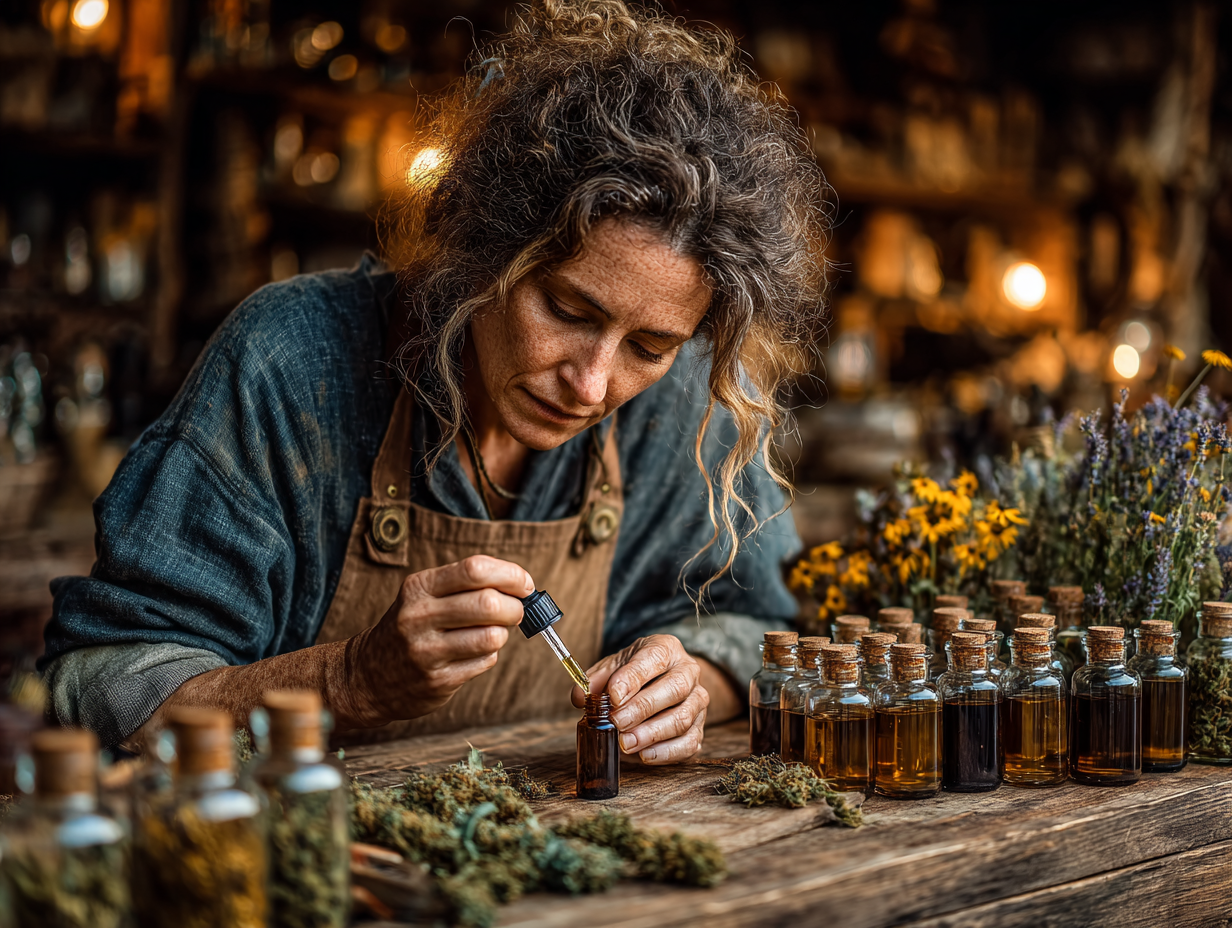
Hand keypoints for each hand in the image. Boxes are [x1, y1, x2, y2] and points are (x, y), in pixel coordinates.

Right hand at [345, 555, 533, 726]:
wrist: (368, 675)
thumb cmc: (412, 626)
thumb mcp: (426, 595)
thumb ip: (467, 585)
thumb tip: (522, 586)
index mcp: (420, 587)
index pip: (475, 569)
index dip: (510, 574)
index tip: (524, 584)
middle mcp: (419, 616)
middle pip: (488, 602)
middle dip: (514, 607)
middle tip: (515, 611)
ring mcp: (426, 651)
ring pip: (491, 636)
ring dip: (502, 633)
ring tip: (492, 632)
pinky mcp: (437, 680)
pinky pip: (485, 661)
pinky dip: (489, 655)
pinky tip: (474, 653)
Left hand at [572, 634, 708, 763]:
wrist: (664, 680)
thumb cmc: (637, 673)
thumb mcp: (615, 667)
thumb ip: (596, 680)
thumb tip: (580, 697)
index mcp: (667, 649)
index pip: (655, 658)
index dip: (634, 678)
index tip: (613, 696)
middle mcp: (688, 672)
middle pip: (675, 689)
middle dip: (643, 708)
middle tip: (617, 722)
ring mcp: (698, 700)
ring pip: (683, 718)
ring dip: (653, 734)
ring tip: (626, 743)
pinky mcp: (700, 727)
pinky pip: (689, 743)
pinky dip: (667, 752)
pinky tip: (645, 755)